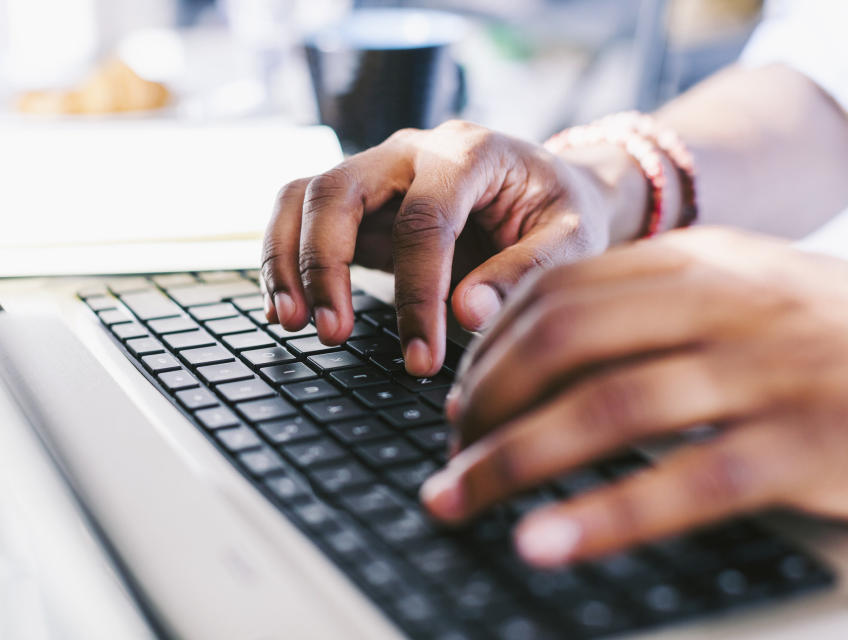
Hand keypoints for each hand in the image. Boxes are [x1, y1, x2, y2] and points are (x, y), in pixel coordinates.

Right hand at [261, 120, 646, 375]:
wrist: (549, 189)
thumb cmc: (562, 212)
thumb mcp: (573, 238)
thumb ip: (526, 273)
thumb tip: (465, 314)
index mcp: (469, 153)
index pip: (423, 221)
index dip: (416, 294)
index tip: (421, 356)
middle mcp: (411, 152)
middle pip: (337, 190)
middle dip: (323, 266)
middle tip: (332, 334)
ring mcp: (379, 172)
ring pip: (304, 197)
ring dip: (288, 261)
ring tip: (293, 323)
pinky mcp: (362, 202)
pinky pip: (302, 216)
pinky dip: (284, 259)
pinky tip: (288, 309)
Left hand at [421, 227, 847, 565]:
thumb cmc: (828, 341)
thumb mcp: (741, 298)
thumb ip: (648, 310)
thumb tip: (525, 351)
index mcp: (702, 261)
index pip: (561, 290)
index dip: (492, 349)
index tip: (459, 399)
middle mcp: (728, 302)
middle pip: (565, 338)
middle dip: (486, 400)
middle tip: (450, 452)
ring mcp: (769, 371)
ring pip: (607, 406)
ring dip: (514, 459)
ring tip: (456, 500)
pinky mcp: (808, 447)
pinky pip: (686, 482)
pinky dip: (604, 516)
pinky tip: (544, 543)